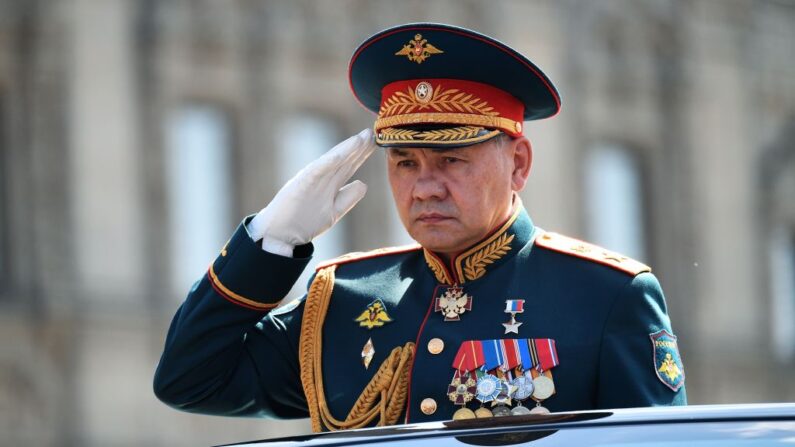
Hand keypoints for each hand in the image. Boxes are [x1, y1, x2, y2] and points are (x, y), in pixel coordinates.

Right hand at [248, 128, 376, 255]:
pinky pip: (317, 171)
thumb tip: (363, 184)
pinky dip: (329, 162)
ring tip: (363, 137)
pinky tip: (341, 154)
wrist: (279, 234)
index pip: (350, 165)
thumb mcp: (333, 211)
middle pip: (345, 159)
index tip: (378, 140)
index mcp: (329, 184)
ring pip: (333, 161)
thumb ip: (347, 198)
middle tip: (374, 131)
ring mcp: (311, 180)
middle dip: (360, 146)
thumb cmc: (303, 222)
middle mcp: (322, 178)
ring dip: (348, 149)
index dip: (362, 153)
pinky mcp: (301, 185)